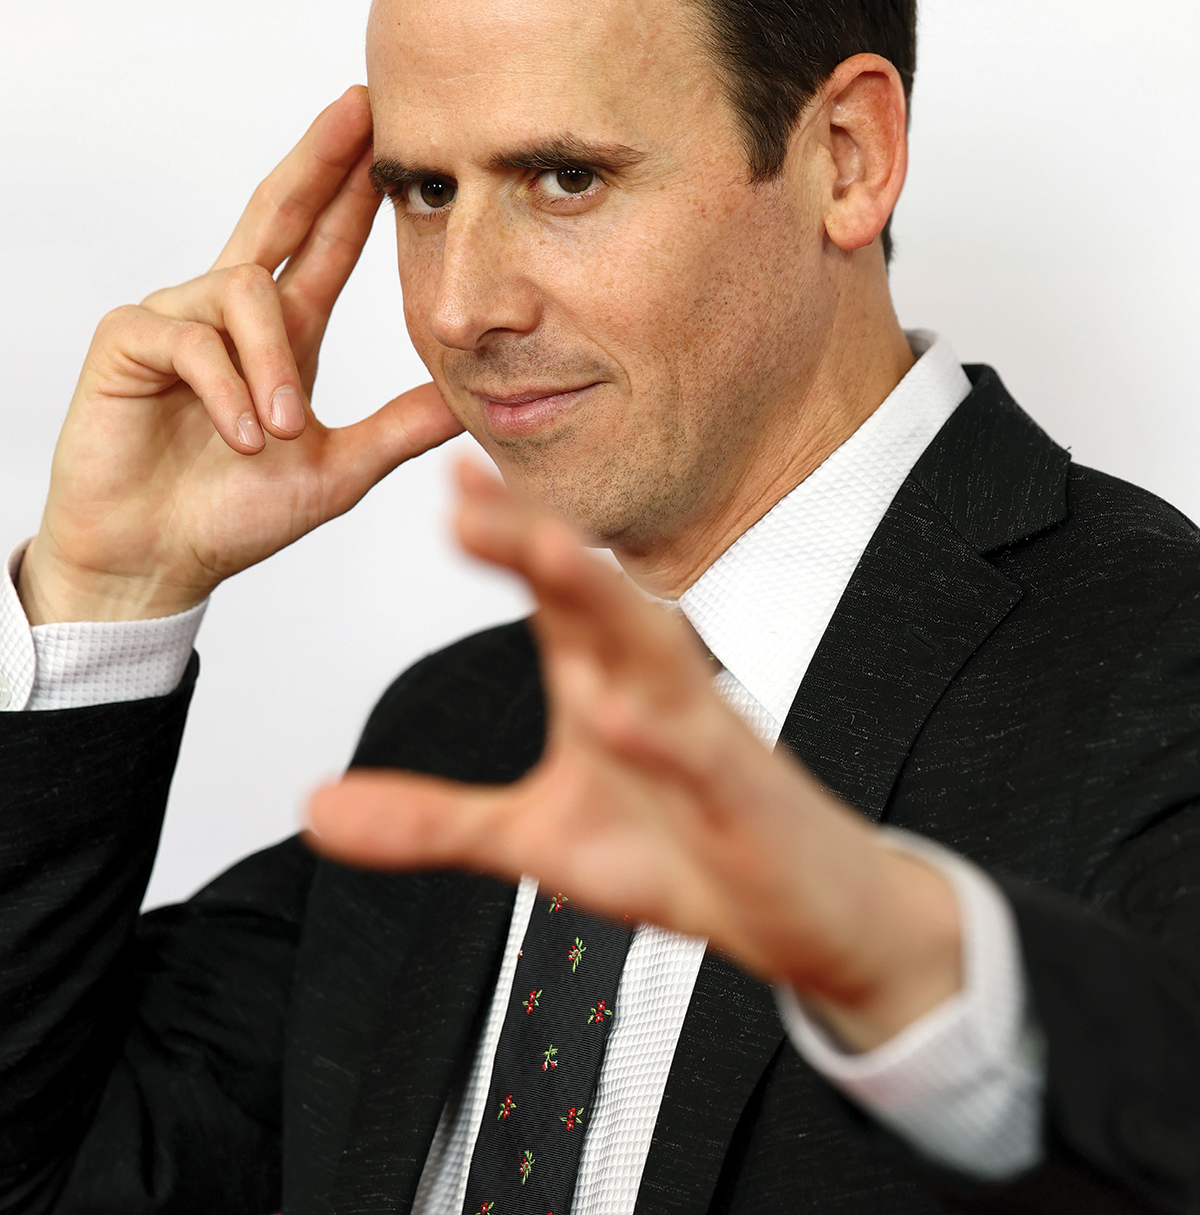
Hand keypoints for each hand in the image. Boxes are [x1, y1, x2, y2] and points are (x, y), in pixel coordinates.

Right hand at [18, 88, 462, 624]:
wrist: (156, 563)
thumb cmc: (233, 515)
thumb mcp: (337, 469)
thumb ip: (397, 428)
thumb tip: (467, 397)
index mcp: (282, 334)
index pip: (322, 244)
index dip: (351, 190)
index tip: (385, 136)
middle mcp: (229, 313)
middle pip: (276, 213)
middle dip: (319, 160)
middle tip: (358, 108)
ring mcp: (175, 319)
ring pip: (243, 294)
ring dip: (271, 365)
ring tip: (278, 432)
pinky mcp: (128, 342)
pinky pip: (191, 339)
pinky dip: (225, 388)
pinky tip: (239, 436)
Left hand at [308, 461, 961, 1049]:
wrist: (800, 912)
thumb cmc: (678, 849)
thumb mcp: (535, 843)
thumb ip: (431, 820)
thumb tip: (316, 808)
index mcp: (604, 682)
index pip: (551, 595)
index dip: (503, 535)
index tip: (449, 476)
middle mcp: (651, 690)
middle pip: (592, 600)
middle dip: (533, 542)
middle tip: (471, 490)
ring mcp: (701, 739)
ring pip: (654, 655)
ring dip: (602, 601)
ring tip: (546, 550)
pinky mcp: (742, 800)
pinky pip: (701, 760)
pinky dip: (664, 735)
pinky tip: (623, 713)